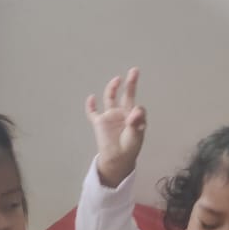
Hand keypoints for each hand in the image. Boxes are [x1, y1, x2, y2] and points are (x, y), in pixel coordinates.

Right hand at [85, 69, 147, 187]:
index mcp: (134, 117)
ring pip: (110, 98)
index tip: (136, 117)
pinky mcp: (99, 122)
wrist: (117, 159)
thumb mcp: (136, 135)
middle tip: (134, 71)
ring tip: (118, 79)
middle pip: (127, 95)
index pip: (138, 108)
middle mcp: (122, 113)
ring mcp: (110, 116)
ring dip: (113, 88)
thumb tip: (135, 110)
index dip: (138, 112)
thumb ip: (136, 123)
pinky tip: (91, 98)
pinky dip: (90, 105)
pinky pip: (92, 112)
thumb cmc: (129, 147)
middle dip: (131, 83)